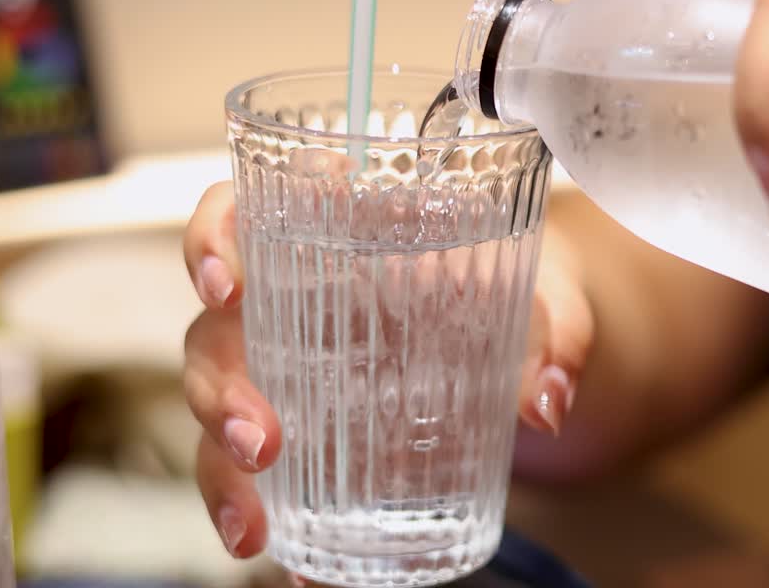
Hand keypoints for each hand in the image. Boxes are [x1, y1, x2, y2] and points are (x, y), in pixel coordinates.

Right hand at [182, 182, 593, 560]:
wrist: (532, 336)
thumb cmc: (522, 289)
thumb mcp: (548, 297)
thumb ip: (556, 335)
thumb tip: (548, 402)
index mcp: (337, 240)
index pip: (243, 216)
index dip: (212, 241)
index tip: (226, 289)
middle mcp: (294, 304)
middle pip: (215, 334)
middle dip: (221, 391)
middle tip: (262, 441)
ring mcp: (293, 370)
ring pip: (219, 411)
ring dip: (224, 470)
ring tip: (255, 530)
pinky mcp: (309, 428)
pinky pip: (261, 470)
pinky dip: (267, 514)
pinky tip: (293, 561)